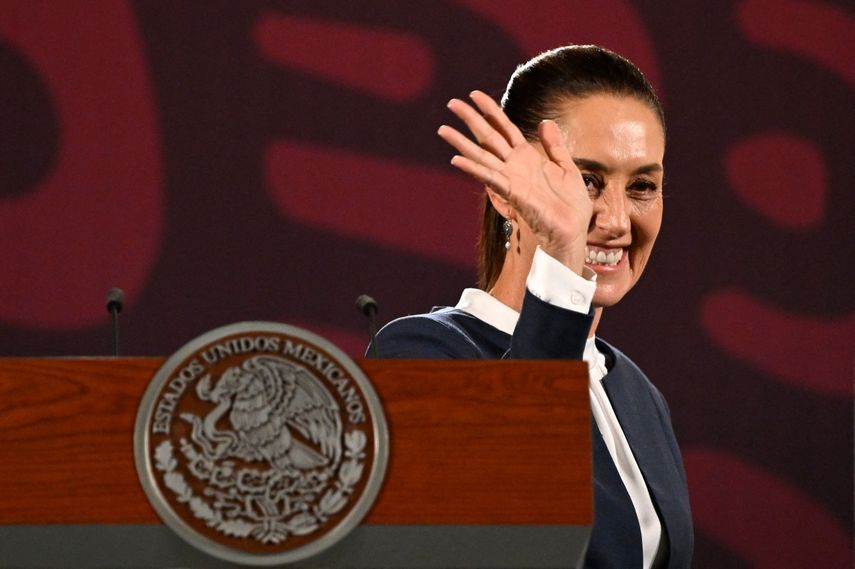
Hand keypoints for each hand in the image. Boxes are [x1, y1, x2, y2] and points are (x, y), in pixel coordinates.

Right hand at [437, 91, 591, 274]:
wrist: (572, 232)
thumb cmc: (571, 206)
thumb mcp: (567, 168)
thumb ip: (554, 146)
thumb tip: (545, 122)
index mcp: (528, 158)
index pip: (505, 128)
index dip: (491, 110)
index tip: (474, 94)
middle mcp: (515, 166)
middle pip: (488, 137)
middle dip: (470, 119)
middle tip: (451, 103)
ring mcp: (511, 179)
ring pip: (482, 156)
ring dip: (462, 143)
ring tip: (443, 129)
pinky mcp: (514, 194)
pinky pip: (490, 178)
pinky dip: (474, 169)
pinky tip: (456, 160)